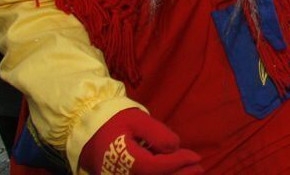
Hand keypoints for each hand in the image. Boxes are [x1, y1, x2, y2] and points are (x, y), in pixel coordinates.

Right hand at [79, 108, 201, 174]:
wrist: (89, 129)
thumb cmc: (115, 121)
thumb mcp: (137, 120)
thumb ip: (157, 133)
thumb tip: (175, 148)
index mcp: (123, 159)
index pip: (155, 167)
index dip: (178, 163)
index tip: (196, 156)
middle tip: (200, 168)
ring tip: (192, 172)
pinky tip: (175, 173)